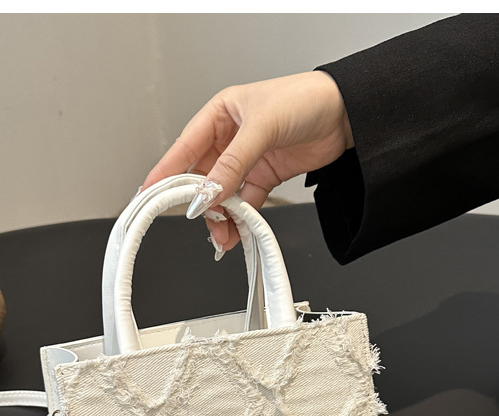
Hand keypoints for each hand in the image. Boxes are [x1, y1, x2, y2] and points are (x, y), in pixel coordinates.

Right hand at [142, 71, 353, 253]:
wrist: (348, 114)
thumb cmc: (306, 99)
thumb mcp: (263, 127)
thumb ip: (234, 162)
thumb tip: (210, 190)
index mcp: (221, 114)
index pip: (185, 147)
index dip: (166, 172)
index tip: (150, 193)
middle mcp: (230, 138)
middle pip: (202, 176)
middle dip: (198, 201)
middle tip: (197, 219)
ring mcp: (247, 159)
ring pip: (222, 193)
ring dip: (220, 215)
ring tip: (222, 233)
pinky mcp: (265, 176)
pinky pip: (246, 202)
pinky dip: (241, 218)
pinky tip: (237, 231)